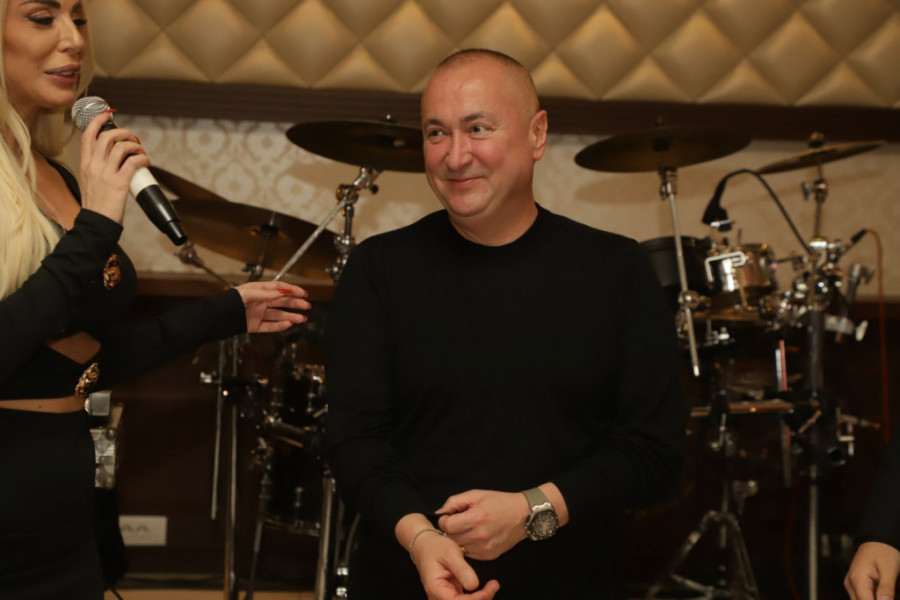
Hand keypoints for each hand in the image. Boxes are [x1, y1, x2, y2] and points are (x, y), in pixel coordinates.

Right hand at [79, 109, 148, 224]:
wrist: (95, 223)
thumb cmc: (96, 205)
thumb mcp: (90, 181)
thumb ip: (97, 167)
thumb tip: (113, 157)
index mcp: (85, 164)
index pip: (88, 135)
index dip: (99, 121)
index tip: (108, 114)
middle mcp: (94, 166)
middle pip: (107, 136)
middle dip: (123, 132)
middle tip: (133, 139)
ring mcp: (106, 173)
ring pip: (122, 147)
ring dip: (136, 145)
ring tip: (141, 152)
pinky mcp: (119, 183)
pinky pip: (134, 162)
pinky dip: (143, 158)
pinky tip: (146, 162)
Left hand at [234, 281, 309, 332]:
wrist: (217, 318)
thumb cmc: (229, 302)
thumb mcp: (249, 293)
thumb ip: (267, 293)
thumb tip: (283, 291)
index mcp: (258, 291)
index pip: (279, 288)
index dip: (292, 290)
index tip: (304, 293)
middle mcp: (260, 302)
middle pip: (282, 302)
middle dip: (295, 303)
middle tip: (307, 306)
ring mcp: (258, 314)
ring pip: (279, 315)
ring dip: (291, 316)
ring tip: (303, 318)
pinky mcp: (255, 325)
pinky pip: (270, 326)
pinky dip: (280, 326)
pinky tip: (289, 324)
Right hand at [413, 529, 499, 599]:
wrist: (425, 547)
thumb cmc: (436, 548)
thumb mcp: (450, 553)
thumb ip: (462, 569)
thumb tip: (474, 586)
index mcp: (435, 588)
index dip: (476, 599)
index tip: (490, 588)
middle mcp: (438, 597)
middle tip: (494, 585)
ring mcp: (444, 598)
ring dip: (481, 599)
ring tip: (493, 586)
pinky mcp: (451, 596)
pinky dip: (477, 597)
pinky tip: (487, 589)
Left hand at [435, 489, 528, 560]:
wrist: (523, 515)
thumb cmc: (499, 502)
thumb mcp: (476, 494)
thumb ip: (454, 502)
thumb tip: (439, 512)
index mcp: (475, 518)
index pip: (447, 526)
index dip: (446, 520)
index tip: (452, 516)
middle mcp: (479, 536)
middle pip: (451, 538)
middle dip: (452, 530)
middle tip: (460, 522)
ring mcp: (484, 548)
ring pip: (459, 547)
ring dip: (460, 539)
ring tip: (469, 529)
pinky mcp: (489, 556)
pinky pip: (469, 554)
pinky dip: (469, 546)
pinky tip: (477, 536)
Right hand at [845, 541, 899, 599]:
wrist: (876, 543)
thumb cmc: (884, 552)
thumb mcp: (889, 569)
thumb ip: (886, 587)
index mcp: (858, 579)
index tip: (888, 598)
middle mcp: (850, 584)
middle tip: (890, 595)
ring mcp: (851, 585)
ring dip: (874, 599)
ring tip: (887, 591)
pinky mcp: (855, 586)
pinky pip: (862, 597)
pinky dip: (873, 597)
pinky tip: (882, 593)